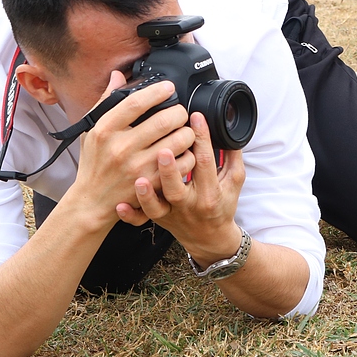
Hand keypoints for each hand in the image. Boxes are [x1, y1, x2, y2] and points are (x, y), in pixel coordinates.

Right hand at [69, 72, 196, 230]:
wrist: (92, 201)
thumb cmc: (94, 163)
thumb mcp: (92, 130)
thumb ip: (106, 101)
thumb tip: (118, 75)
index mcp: (105, 130)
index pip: (135, 103)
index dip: (157, 91)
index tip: (168, 87)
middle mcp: (121, 148)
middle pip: (164, 120)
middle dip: (179, 112)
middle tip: (180, 113)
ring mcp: (137, 168)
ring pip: (178, 140)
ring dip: (187, 132)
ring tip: (183, 131)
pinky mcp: (152, 184)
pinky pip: (183, 163)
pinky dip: (188, 154)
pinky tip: (182, 151)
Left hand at [117, 112, 246, 265]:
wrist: (210, 238)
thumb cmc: (221, 205)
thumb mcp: (234, 182)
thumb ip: (233, 157)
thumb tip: (228, 130)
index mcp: (210, 192)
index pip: (205, 162)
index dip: (201, 138)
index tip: (195, 117)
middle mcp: (189, 204)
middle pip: (178, 188)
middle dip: (170, 170)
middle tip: (162, 149)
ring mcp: (171, 213)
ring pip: (157, 207)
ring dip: (147, 193)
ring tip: (139, 178)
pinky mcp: (159, 220)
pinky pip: (142, 220)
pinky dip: (131, 214)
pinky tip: (121, 205)